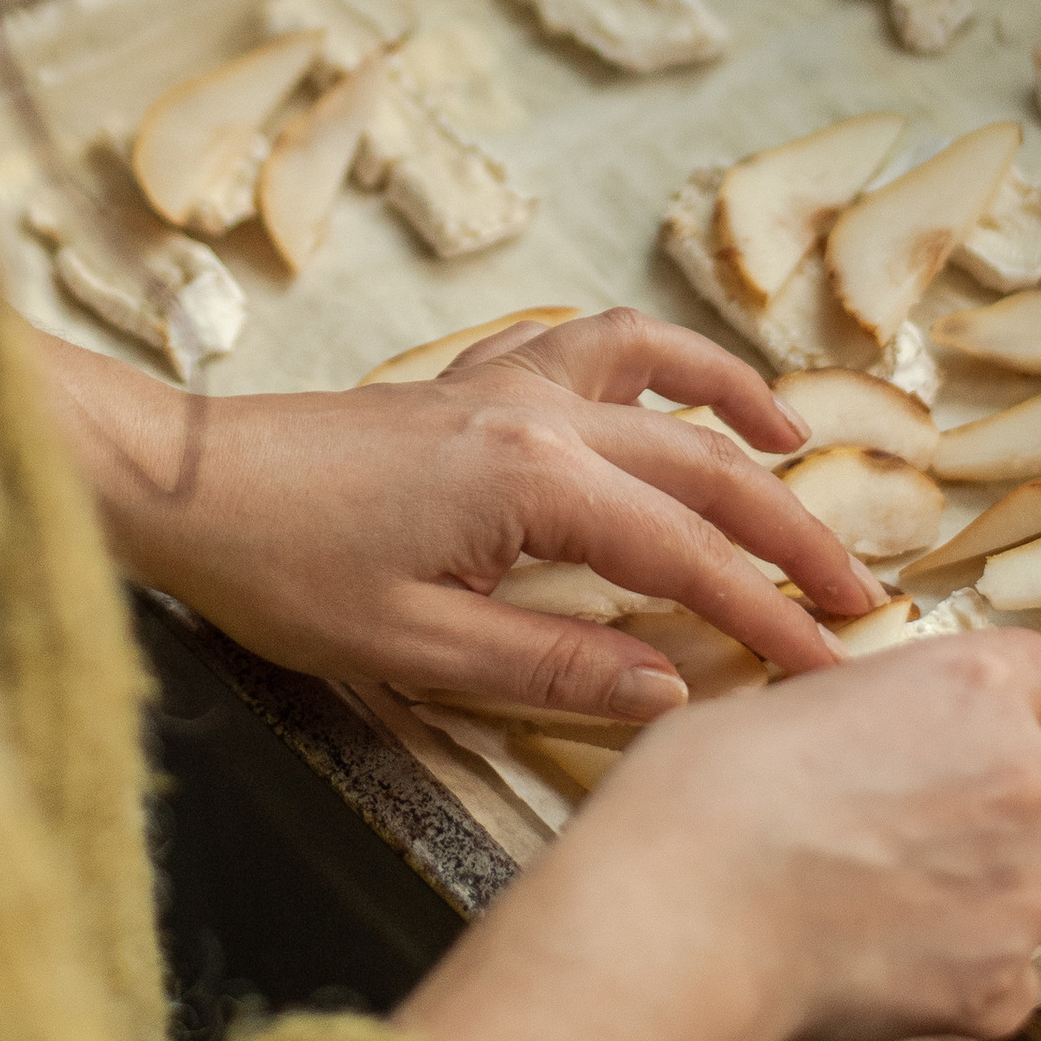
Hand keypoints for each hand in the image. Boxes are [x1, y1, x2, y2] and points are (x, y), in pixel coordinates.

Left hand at [28, 309, 886, 719]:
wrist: (183, 483)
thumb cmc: (280, 571)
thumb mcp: (414, 650)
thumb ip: (553, 668)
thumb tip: (669, 693)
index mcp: (534, 486)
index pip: (687, 565)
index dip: (767, 624)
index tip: (830, 673)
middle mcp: (541, 416)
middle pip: (705, 475)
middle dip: (791, 540)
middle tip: (858, 602)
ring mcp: (511, 385)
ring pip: (668, 391)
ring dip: (746, 424)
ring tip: (806, 463)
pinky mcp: (477, 381)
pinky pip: (600, 348)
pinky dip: (666, 360)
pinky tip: (691, 392)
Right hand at [397, 629, 1040, 1040]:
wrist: (685, 913)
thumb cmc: (702, 795)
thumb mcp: (777, 705)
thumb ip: (857, 719)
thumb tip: (851, 740)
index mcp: (968, 688)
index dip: (1019, 703)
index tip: (984, 727)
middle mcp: (1024, 782)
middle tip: (1022, 814)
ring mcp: (1024, 893)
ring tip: (1001, 907)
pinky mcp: (995, 991)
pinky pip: (1025, 990)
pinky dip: (983, 987)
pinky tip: (918, 977)